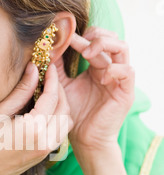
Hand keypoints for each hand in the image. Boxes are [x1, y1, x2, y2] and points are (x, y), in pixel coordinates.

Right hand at [0, 63, 72, 174]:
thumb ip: (21, 91)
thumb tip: (34, 70)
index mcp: (34, 129)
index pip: (52, 97)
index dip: (52, 79)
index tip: (49, 66)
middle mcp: (46, 140)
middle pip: (65, 109)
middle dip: (59, 91)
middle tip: (48, 78)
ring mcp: (47, 150)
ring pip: (66, 123)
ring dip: (61, 106)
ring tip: (47, 94)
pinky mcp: (44, 155)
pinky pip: (59, 133)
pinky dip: (57, 119)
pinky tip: (43, 111)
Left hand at [59, 27, 134, 157]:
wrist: (85, 139)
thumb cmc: (74, 114)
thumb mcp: (62, 86)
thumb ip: (57, 68)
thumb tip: (48, 48)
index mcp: (97, 67)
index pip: (96, 41)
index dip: (82, 35)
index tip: (65, 35)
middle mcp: (111, 69)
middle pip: (111, 38)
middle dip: (95, 36)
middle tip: (78, 41)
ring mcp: (120, 80)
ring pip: (122, 48)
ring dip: (105, 45)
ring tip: (87, 53)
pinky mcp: (126, 93)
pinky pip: (127, 72)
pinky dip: (114, 69)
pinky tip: (100, 77)